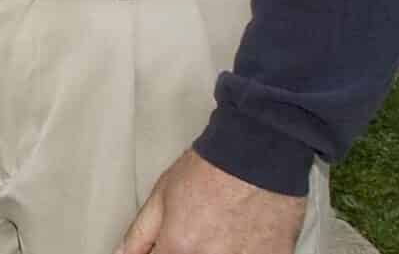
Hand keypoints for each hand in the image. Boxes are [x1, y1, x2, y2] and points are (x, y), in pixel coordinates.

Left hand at [114, 148, 306, 253]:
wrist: (258, 155)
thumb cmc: (210, 170)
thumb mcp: (161, 196)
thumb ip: (140, 234)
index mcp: (180, 247)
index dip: (157, 253)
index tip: (163, 245)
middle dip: (186, 249)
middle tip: (195, 229)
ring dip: (214, 250)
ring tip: (219, 229)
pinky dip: (242, 250)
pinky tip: (239, 234)